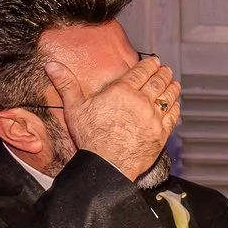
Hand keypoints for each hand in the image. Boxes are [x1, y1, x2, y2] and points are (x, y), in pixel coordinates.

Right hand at [44, 53, 179, 179]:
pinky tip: (176, 103)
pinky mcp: (161, 133)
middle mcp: (141, 101)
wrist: (107, 165)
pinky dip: (176, 107)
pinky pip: (173, 116)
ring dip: (172, 87)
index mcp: (122, 91)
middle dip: (163, 74)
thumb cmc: (90, 138)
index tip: (155, 62)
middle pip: (157, 82)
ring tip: (174, 82)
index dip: (150, 65)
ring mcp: (153, 117)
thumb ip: (66, 84)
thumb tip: (51, 65)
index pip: (141, 72)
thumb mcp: (74, 108)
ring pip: (168, 97)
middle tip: (166, 70)